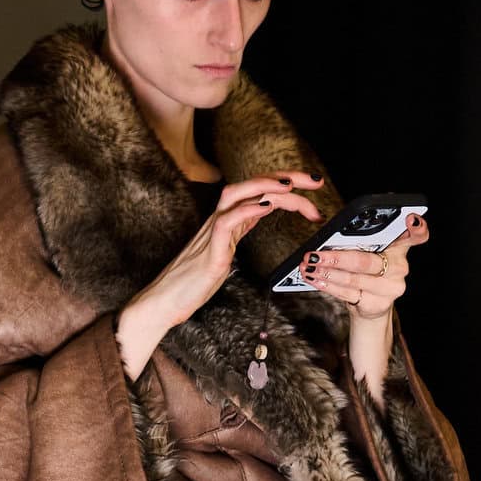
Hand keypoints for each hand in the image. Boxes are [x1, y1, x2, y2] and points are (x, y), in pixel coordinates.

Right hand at [116, 173, 323, 377]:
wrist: (164, 302)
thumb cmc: (193, 283)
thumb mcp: (225, 253)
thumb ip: (240, 233)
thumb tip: (258, 220)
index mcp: (229, 221)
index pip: (260, 192)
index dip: (287, 184)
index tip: (313, 187)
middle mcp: (220, 220)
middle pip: (253, 185)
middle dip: (287, 178)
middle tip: (316, 180)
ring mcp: (212, 233)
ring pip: (238, 194)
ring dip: (266, 186)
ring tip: (291, 185)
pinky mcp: (209, 252)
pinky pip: (226, 223)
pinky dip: (247, 211)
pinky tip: (265, 207)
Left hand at [301, 211, 427, 319]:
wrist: (371, 305)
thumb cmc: (368, 271)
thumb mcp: (370, 251)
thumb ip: (362, 241)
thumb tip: (328, 235)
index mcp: (401, 248)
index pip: (418, 236)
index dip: (417, 227)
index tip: (409, 219)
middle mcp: (400, 268)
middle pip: (367, 261)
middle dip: (335, 258)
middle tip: (314, 255)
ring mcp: (390, 288)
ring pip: (353, 279)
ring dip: (326, 272)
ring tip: (308, 266)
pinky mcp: (377, 304)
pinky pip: (347, 293)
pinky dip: (327, 285)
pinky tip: (315, 279)